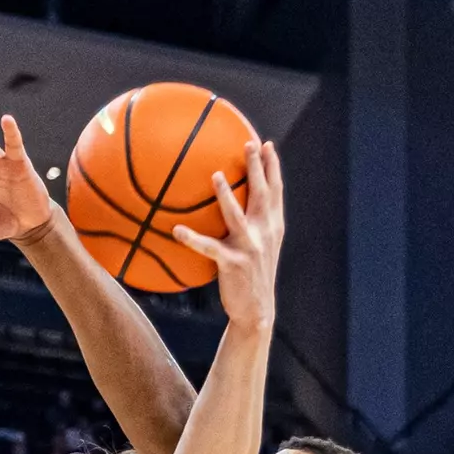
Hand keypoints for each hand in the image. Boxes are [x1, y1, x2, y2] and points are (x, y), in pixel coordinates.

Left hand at [173, 141, 284, 326]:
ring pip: (236, 215)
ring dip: (225, 194)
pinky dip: (192, 239)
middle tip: (249, 143)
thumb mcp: (260, 247)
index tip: (267, 144)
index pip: (276, 191)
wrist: (257, 309)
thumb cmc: (252, 275)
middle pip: (262, 194)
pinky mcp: (232, 263)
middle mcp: (265, 233)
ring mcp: (250, 247)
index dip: (272, 167)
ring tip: (215, 174)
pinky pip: (209, 247)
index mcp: (273, 227)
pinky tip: (177, 231)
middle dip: (257, 167)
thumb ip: (252, 224)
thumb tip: (234, 203)